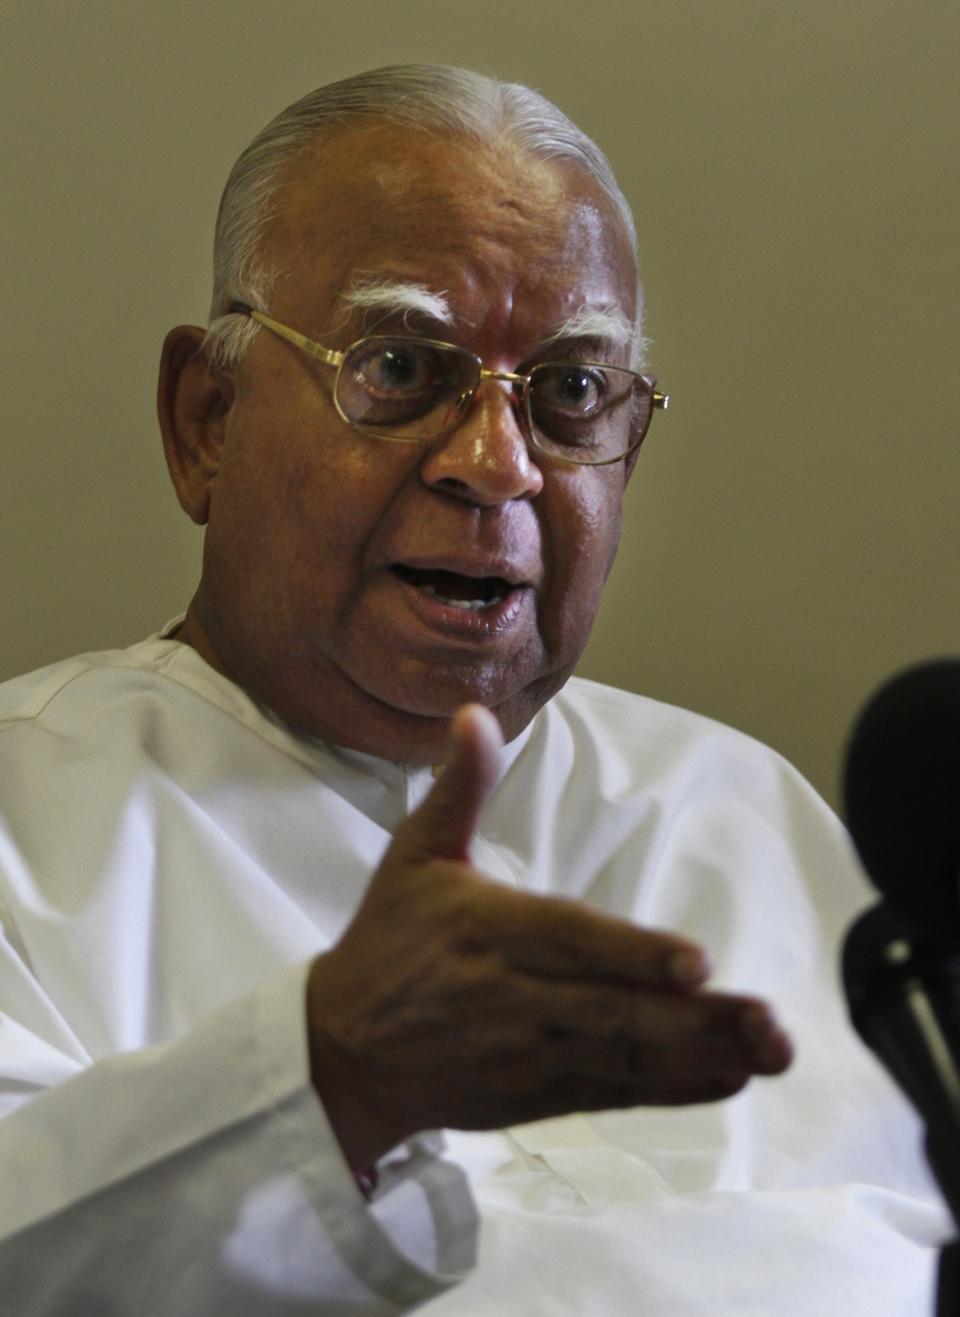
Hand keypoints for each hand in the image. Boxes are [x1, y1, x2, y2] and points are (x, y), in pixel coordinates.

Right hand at [306, 705, 792, 1169]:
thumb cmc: (386, 943)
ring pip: (623, 1056)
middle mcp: (509, 997)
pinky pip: (612, 1094)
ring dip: (700, 1055)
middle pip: (612, 1010)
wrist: (340, 1052)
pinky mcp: (536, 1093)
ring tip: (769, 1051)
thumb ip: (461, 787)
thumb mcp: (414, 855)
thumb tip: (475, 713)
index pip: (567, 941)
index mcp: (484, 930)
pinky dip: (671, 1091)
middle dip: (695, 1019)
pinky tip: (727, 1078)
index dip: (632, 955)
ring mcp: (526, 1053)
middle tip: (769, 1021)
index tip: (696, 964)